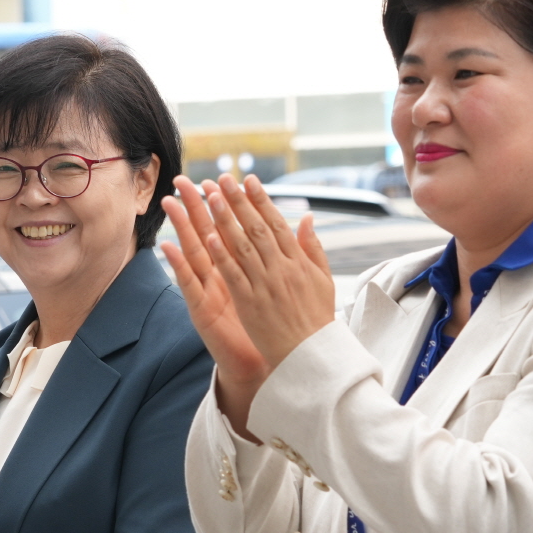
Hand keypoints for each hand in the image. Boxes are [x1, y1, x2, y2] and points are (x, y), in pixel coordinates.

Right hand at [162, 175, 270, 439]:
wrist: (268, 364)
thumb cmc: (273, 327)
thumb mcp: (284, 285)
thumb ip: (288, 255)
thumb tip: (301, 223)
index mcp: (241, 269)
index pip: (231, 230)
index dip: (225, 205)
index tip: (218, 179)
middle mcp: (222, 277)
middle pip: (206, 235)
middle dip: (195, 207)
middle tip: (182, 180)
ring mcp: (209, 292)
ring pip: (192, 254)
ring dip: (180, 228)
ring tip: (169, 203)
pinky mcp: (202, 311)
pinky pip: (188, 285)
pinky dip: (178, 267)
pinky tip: (167, 247)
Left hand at [189, 174, 336, 394]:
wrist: (311, 354)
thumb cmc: (316, 318)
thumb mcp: (323, 280)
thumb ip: (314, 248)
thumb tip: (308, 218)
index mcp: (299, 261)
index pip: (277, 223)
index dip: (261, 200)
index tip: (248, 180)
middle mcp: (282, 268)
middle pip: (256, 228)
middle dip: (238, 200)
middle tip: (223, 178)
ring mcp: (265, 285)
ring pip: (242, 245)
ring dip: (225, 219)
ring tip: (210, 196)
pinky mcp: (250, 303)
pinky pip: (234, 275)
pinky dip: (222, 255)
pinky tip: (209, 236)